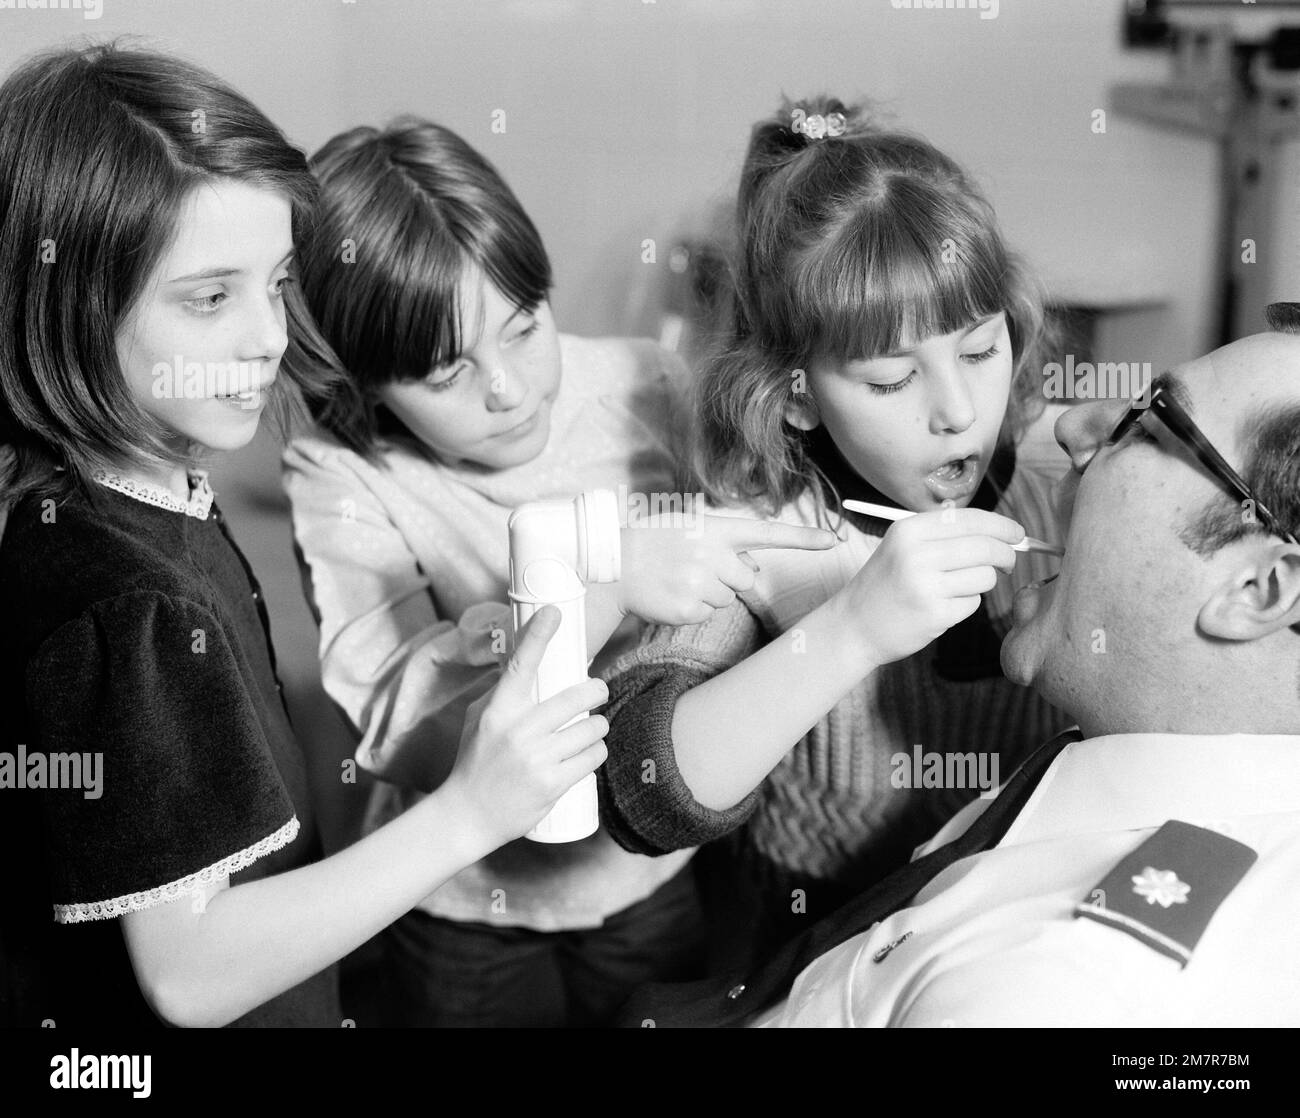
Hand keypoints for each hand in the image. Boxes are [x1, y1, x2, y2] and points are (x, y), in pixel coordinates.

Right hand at [443, 606, 608, 846]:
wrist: (467, 815)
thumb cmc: (475, 762)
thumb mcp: (479, 720)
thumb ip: (503, 695)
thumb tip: (526, 662)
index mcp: (498, 712)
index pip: (521, 667)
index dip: (538, 636)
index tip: (554, 613)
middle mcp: (517, 732)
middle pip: (575, 698)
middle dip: (595, 690)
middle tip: (598, 690)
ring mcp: (536, 759)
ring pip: (591, 729)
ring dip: (598, 726)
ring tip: (590, 729)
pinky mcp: (552, 784)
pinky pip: (592, 757)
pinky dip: (596, 752)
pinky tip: (589, 752)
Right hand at [619, 514, 837, 625]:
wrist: (613, 564)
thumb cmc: (654, 541)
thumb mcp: (690, 529)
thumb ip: (725, 542)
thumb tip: (754, 567)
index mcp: (715, 528)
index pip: (768, 533)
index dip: (802, 539)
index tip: (832, 540)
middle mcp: (712, 554)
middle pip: (748, 578)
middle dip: (730, 577)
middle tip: (698, 568)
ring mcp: (701, 583)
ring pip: (727, 599)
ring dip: (710, 592)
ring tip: (679, 578)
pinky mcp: (689, 609)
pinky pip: (707, 614)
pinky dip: (692, 608)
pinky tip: (671, 594)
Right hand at [838, 507, 1023, 668]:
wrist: (853, 625)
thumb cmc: (886, 584)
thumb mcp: (902, 546)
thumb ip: (944, 534)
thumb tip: (1001, 531)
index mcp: (909, 531)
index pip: (970, 519)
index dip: (1001, 525)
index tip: (1016, 533)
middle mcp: (916, 554)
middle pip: (986, 547)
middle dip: (1006, 554)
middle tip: (1007, 563)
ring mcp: (925, 586)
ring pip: (985, 576)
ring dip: (982, 582)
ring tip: (958, 587)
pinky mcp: (934, 614)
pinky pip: (973, 603)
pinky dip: (966, 604)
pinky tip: (942, 606)